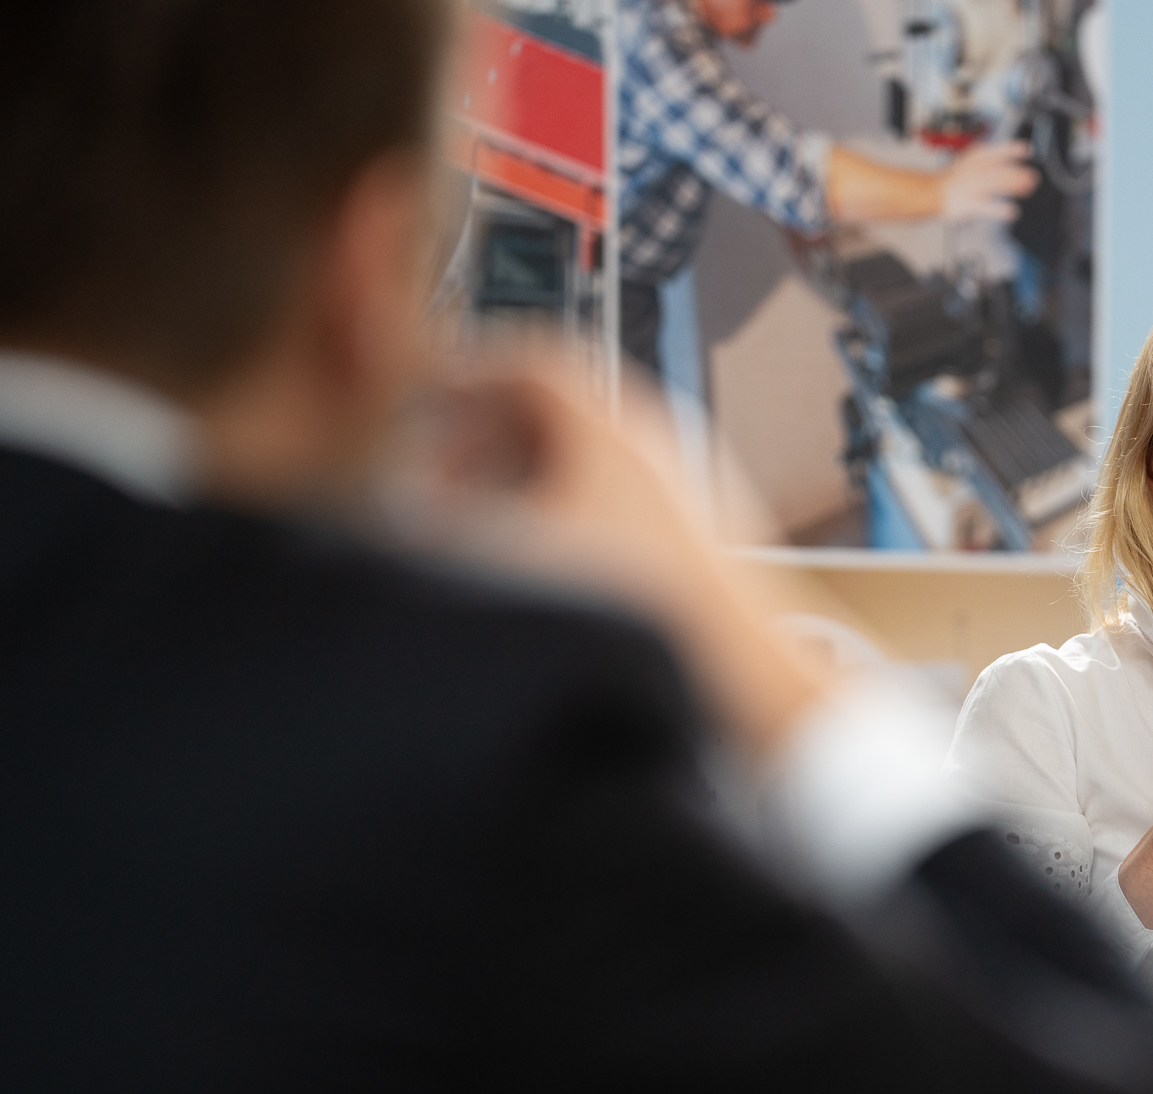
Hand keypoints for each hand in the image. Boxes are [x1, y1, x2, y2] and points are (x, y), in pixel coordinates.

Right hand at [387, 343, 826, 755]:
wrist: (743, 677)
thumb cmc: (654, 618)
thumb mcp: (522, 558)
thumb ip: (453, 522)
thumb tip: (409, 508)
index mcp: (614, 426)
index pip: (528, 358)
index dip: (463, 370)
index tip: (425, 393)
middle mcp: (656, 441)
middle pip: (552, 406)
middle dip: (482, 434)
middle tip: (438, 470)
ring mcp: (683, 484)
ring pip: (583, 452)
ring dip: (522, 474)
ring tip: (482, 521)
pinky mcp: (695, 531)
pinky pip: (616, 492)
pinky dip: (566, 505)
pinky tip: (544, 561)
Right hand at [938, 140, 1037, 221]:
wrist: (933, 191)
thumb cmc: (954, 178)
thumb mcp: (972, 161)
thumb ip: (991, 161)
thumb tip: (1013, 165)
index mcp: (976, 158)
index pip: (996, 150)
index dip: (1013, 149)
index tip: (1027, 150)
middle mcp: (975, 171)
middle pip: (999, 169)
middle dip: (1018, 173)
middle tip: (1033, 177)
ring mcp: (972, 187)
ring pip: (996, 185)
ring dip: (1013, 186)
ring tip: (1027, 189)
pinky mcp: (970, 204)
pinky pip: (987, 207)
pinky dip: (1000, 210)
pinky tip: (1012, 211)